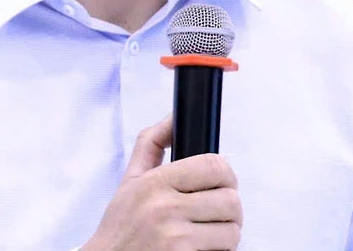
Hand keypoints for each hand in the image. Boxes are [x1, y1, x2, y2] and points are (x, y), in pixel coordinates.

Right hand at [82, 116, 242, 250]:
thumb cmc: (120, 226)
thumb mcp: (130, 180)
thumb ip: (151, 143)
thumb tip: (174, 116)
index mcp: (154, 182)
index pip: (213, 166)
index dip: (225, 174)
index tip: (221, 183)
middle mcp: (165, 208)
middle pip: (229, 199)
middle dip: (229, 208)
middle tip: (217, 212)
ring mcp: (175, 238)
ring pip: (231, 230)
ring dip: (226, 233)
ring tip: (209, 233)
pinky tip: (201, 248)